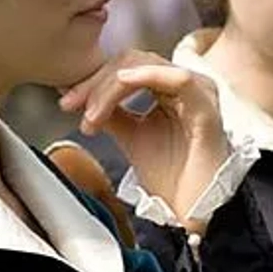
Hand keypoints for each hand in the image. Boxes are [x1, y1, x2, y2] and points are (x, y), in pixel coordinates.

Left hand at [58, 49, 228, 231]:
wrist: (194, 210)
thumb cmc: (172, 178)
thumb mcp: (131, 137)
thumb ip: (112, 114)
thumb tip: (80, 98)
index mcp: (170, 89)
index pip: (127, 66)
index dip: (93, 79)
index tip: (65, 100)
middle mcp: (186, 86)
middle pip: (134, 61)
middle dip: (96, 82)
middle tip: (70, 105)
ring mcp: (199, 94)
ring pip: (148, 66)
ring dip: (111, 86)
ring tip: (92, 114)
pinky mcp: (207, 109)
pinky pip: (178, 79)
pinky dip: (147, 76)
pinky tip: (122, 84)